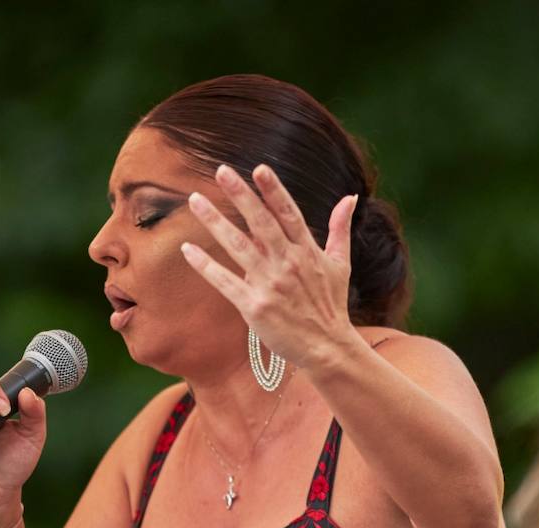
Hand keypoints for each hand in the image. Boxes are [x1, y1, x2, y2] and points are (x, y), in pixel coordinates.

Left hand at [180, 163, 361, 369]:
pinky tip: (187, 249)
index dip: (274, 190)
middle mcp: (288, 264)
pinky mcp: (254, 306)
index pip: (289, 214)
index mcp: (307, 252)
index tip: (259, 168)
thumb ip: (340, 228)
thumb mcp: (340, 264)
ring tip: (195, 201)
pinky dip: (206, 266)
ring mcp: (270, 285)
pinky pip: (225, 282)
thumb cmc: (331, 305)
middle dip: (241, 196)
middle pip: (261, 223)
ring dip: (215, 222)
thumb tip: (351, 198)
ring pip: (238, 246)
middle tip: (221, 171)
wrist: (327, 347)